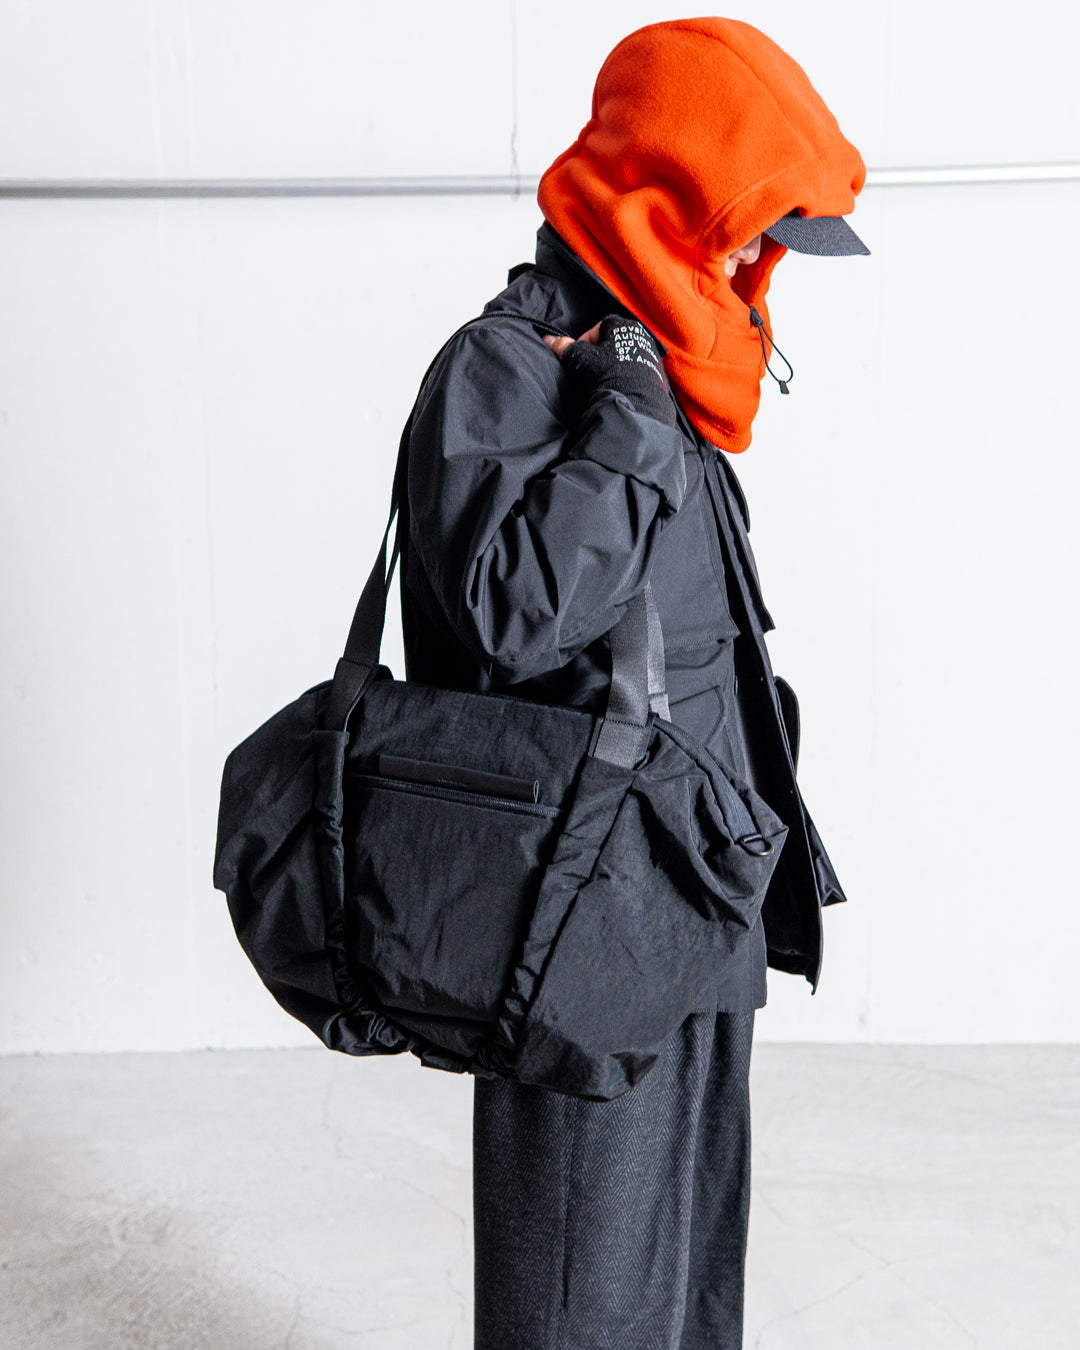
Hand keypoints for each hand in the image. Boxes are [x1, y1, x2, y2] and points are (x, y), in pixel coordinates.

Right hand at [544, 315, 675, 426]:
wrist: (636, 400)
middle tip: (589, 368)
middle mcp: (641, 336)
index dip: (585, 340)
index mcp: (625, 326)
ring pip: (625, 356)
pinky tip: (618, 386)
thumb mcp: (583, 359)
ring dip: (613, 365)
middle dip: (600, 353)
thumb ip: (566, 348)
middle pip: (614, 341)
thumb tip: (548, 340)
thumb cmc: (609, 372)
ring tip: (603, 379)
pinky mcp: (657, 374)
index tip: (579, 355)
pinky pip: (636, 370)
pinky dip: (626, 376)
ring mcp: (651, 355)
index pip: (600, 326)